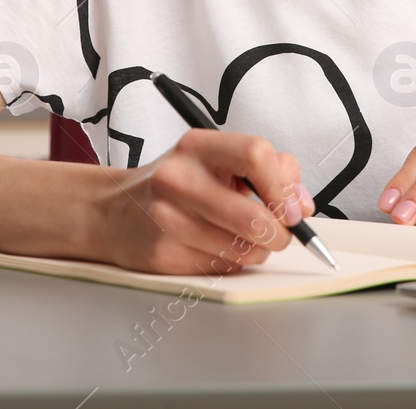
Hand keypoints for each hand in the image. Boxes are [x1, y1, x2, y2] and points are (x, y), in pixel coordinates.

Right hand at [95, 129, 315, 274]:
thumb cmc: (176, 185)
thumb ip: (267, 170)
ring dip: (257, 252)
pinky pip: (220, 268)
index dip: (284, 186)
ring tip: (246, 241)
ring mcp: (167, 218)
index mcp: (197, 146)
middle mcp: (178, 178)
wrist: (113, 212)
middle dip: (279, 234)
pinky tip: (215, 248)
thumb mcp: (216, 160)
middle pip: (253, 215)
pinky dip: (231, 263)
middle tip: (281, 235)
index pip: (257, 155)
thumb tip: (302, 204)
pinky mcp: (162, 254)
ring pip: (242, 250)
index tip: (293, 207)